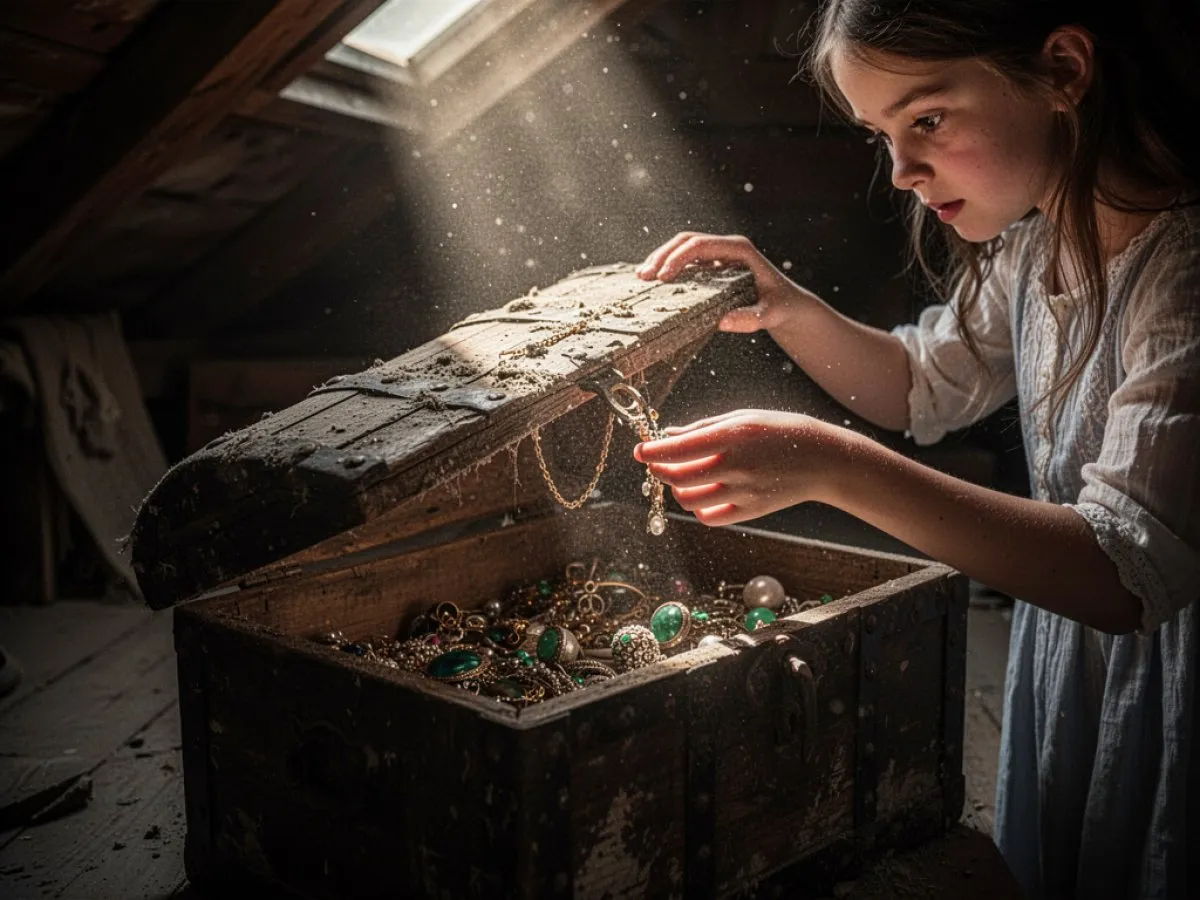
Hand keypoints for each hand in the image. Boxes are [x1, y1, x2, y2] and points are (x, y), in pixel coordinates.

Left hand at [633, 410, 857, 526]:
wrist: (822, 459)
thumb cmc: (780, 432)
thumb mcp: (742, 418)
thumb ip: (703, 428)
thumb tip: (668, 434)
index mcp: (732, 436)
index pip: (678, 449)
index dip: (652, 451)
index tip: (640, 450)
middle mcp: (735, 466)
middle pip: (677, 477)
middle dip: (659, 470)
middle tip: (655, 462)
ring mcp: (742, 492)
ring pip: (688, 500)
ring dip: (676, 489)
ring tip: (682, 477)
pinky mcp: (749, 511)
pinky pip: (708, 517)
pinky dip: (697, 507)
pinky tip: (702, 493)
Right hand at [635, 232, 807, 332]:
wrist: (787, 304)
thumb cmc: (781, 307)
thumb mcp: (770, 315)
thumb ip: (751, 318)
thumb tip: (723, 322)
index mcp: (739, 250)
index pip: (700, 245)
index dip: (678, 258)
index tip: (662, 276)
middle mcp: (727, 247)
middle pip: (687, 241)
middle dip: (663, 255)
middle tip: (645, 276)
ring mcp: (719, 255)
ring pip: (683, 248)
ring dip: (661, 259)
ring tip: (642, 277)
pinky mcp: (713, 267)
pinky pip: (687, 261)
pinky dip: (669, 268)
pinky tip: (655, 281)